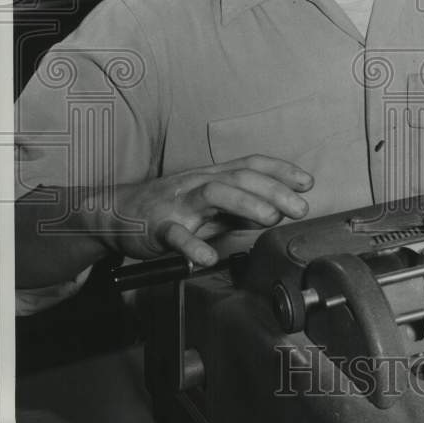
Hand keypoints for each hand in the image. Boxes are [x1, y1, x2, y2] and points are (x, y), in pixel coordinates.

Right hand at [98, 155, 313, 267]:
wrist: (116, 213)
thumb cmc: (168, 207)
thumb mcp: (209, 205)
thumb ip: (240, 208)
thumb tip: (277, 210)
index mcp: (212, 176)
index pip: (251, 165)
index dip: (281, 170)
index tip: (307, 182)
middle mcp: (198, 183)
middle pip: (240, 177)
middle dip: (274, 190)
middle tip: (300, 208)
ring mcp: (178, 203)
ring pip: (214, 193)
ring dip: (246, 203)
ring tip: (269, 219)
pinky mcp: (157, 226)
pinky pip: (176, 234)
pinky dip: (193, 245)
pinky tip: (208, 257)